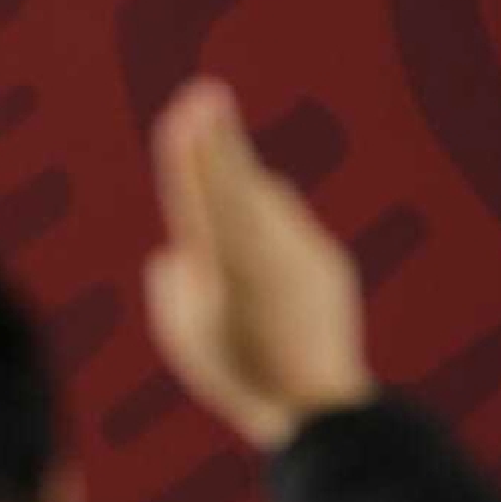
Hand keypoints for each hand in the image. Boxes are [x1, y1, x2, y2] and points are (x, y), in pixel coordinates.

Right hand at [145, 78, 374, 448]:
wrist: (318, 409)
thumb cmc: (237, 377)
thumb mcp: (185, 338)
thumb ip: (173, 287)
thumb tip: (176, 252)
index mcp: (226, 272)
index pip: (205, 195)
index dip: (193, 151)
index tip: (187, 109)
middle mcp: (268, 256)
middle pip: (238, 183)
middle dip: (218, 138)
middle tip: (202, 92)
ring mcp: (303, 256)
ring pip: (265, 201)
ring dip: (241, 179)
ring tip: (215, 143)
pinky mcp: (327, 262)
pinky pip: (287, 225)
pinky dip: (266, 217)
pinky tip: (257, 217)